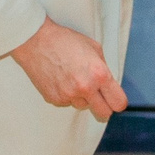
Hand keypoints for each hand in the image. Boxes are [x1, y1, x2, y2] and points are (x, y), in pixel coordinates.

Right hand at [11, 19, 127, 121]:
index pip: (118, 102)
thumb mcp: (94, 48)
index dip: (118, 101)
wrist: (36, 41)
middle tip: (100, 97)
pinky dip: (67, 95)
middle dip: (104, 106)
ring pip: (83, 106)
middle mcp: (85, 88)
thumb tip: (108, 85)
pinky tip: (62, 79)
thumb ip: (104, 69)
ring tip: (74, 79)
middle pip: (104, 113)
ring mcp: (68, 96)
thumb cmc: (65, 41)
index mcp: (99, 74)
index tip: (115, 99)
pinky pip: (67, 103)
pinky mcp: (54, 99)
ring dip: (83, 98)